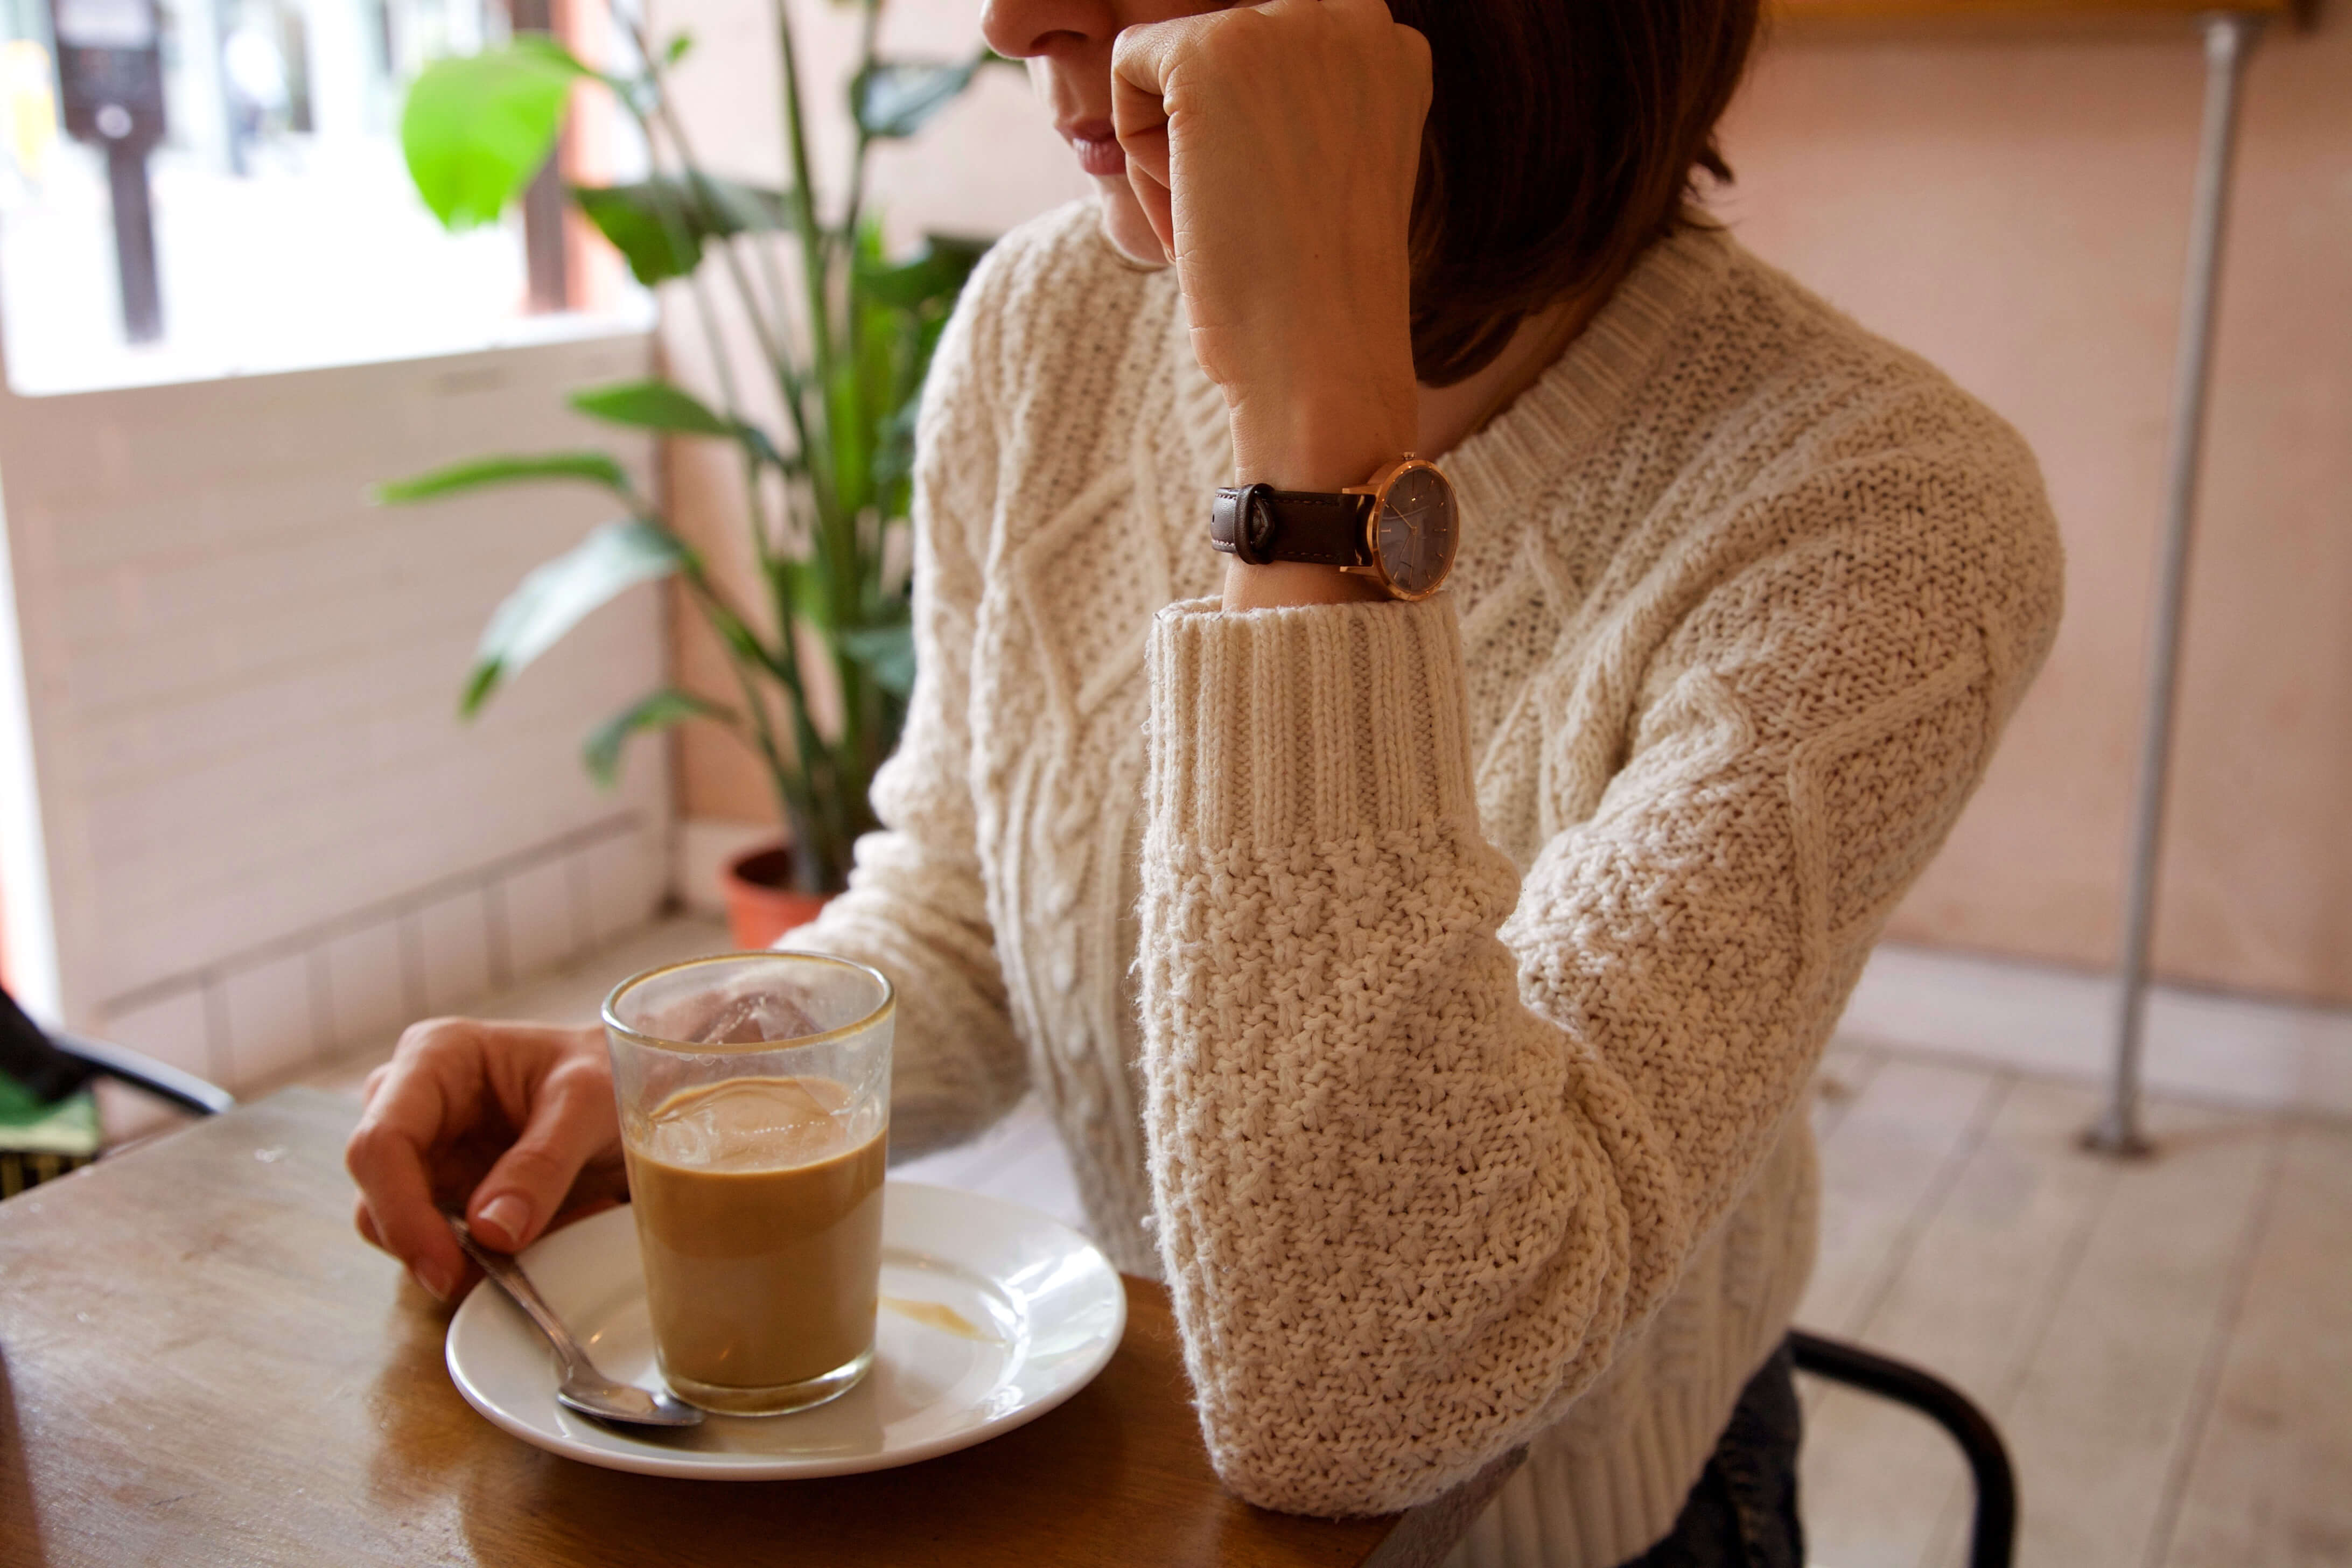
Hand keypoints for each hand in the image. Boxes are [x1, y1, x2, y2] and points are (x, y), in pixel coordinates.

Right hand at [343, 1018, 624, 1302]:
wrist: (632, 1086)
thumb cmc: (606, 1073)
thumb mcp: (591, 1103)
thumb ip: (543, 1162)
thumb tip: (491, 1232)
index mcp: (435, 1057)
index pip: (382, 1142)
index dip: (400, 1211)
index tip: (445, 1267)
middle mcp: (411, 1101)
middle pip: (376, 1190)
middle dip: (423, 1244)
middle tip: (485, 1281)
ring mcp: (422, 1148)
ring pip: (395, 1225)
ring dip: (456, 1256)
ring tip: (535, 1249)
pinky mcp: (440, 1188)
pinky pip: (435, 1240)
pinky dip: (476, 1258)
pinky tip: (533, 1247)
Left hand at [1113, 0, 1429, 491]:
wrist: (1320, 359)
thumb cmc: (1315, 289)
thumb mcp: (1328, 165)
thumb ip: (1298, 101)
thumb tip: (1227, 80)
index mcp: (1389, 43)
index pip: (1269, 51)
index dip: (1258, 134)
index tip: (1293, 204)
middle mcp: (1351, 13)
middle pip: (1220, 51)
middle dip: (1216, 135)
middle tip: (1263, 216)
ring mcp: (1284, 24)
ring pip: (1172, 64)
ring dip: (1179, 147)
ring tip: (1238, 214)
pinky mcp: (1212, 50)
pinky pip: (1126, 66)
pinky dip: (1140, 148)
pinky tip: (1199, 203)